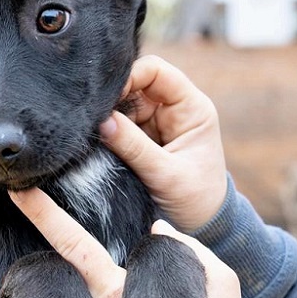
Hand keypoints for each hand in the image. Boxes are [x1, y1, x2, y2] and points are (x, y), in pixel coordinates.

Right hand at [101, 55, 226, 231]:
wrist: (201, 225)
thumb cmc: (195, 198)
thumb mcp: (165, 174)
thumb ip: (134, 147)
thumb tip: (102, 122)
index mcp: (191, 108)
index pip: (157, 72)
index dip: (130, 76)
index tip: (107, 98)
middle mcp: (172, 111)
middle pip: (134, 87)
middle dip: (114, 101)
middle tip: (94, 120)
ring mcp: (155, 125)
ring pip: (122, 108)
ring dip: (108, 120)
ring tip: (94, 136)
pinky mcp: (141, 141)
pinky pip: (118, 128)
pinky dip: (107, 135)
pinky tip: (97, 143)